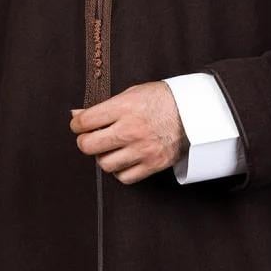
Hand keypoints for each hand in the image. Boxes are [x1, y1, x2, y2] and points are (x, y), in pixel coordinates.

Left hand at [69, 81, 188, 184]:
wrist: (194, 112)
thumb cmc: (162, 100)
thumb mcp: (132, 93)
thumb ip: (104, 106)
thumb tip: (77, 115)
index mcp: (124, 107)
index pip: (85, 121)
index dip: (76, 124)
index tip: (79, 125)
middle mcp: (131, 129)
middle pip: (89, 146)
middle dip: (85, 142)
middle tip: (91, 139)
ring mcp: (142, 149)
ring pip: (104, 164)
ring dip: (104, 157)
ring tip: (111, 149)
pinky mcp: (153, 164)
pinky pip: (124, 177)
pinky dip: (120, 170)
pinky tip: (124, 160)